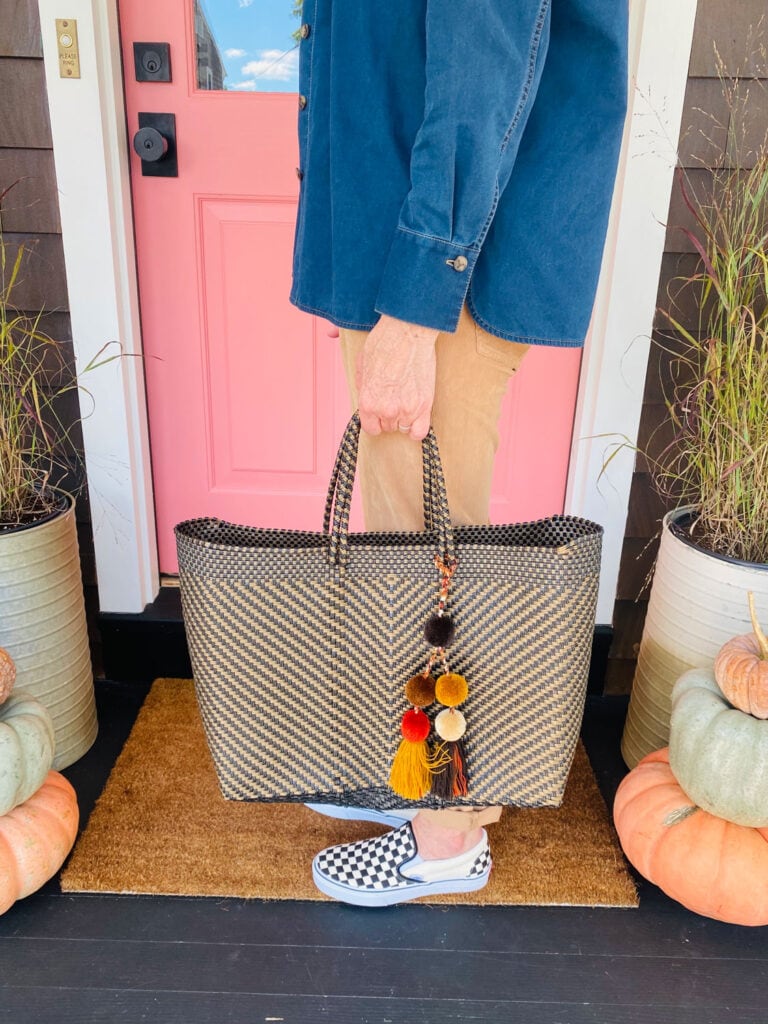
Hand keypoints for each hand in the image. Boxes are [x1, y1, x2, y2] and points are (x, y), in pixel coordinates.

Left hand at [356, 314, 438, 440]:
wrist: (407, 333)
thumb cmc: (384, 343)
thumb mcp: (361, 365)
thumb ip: (363, 387)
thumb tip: (365, 395)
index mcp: (367, 402)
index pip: (371, 428)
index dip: (375, 420)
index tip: (380, 413)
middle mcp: (386, 410)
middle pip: (388, 427)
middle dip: (389, 416)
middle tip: (395, 398)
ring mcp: (406, 409)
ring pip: (404, 428)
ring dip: (404, 418)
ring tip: (406, 400)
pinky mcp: (424, 405)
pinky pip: (420, 432)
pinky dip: (417, 429)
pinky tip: (416, 417)